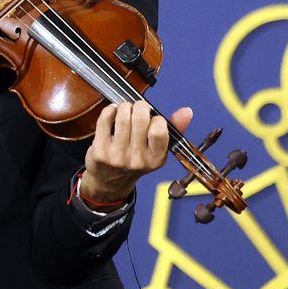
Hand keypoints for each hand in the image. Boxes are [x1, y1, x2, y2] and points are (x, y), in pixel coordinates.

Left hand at [79, 101, 193, 203]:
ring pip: (123, 117)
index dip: (155, 118)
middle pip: (140, 119)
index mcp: (156, 159)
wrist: (110, 182)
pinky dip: (110, 110)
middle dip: (139, 107)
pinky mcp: (100, 151)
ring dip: (125, 107)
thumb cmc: (136, 159)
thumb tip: (187, 111)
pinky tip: (113, 113)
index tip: (152, 119)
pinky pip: (105, 120)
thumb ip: (173, 129)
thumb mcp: (157, 150)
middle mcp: (137, 160)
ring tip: (125, 110)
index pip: (159, 129)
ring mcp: (117, 156)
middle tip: (137, 109)